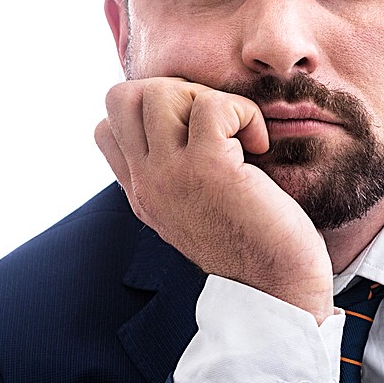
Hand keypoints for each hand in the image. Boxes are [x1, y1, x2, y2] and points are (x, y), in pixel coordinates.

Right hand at [94, 78, 332, 318]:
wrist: (277, 291)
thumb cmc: (254, 249)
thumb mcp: (197, 211)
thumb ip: (180, 175)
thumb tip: (194, 124)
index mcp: (142, 194)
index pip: (106, 129)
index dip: (149, 114)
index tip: (193, 135)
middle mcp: (146, 183)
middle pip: (120, 97)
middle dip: (172, 92)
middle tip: (214, 125)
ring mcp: (171, 174)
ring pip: (157, 91)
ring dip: (205, 98)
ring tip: (235, 133)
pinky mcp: (207, 167)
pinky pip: (213, 105)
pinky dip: (244, 113)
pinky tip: (258, 146)